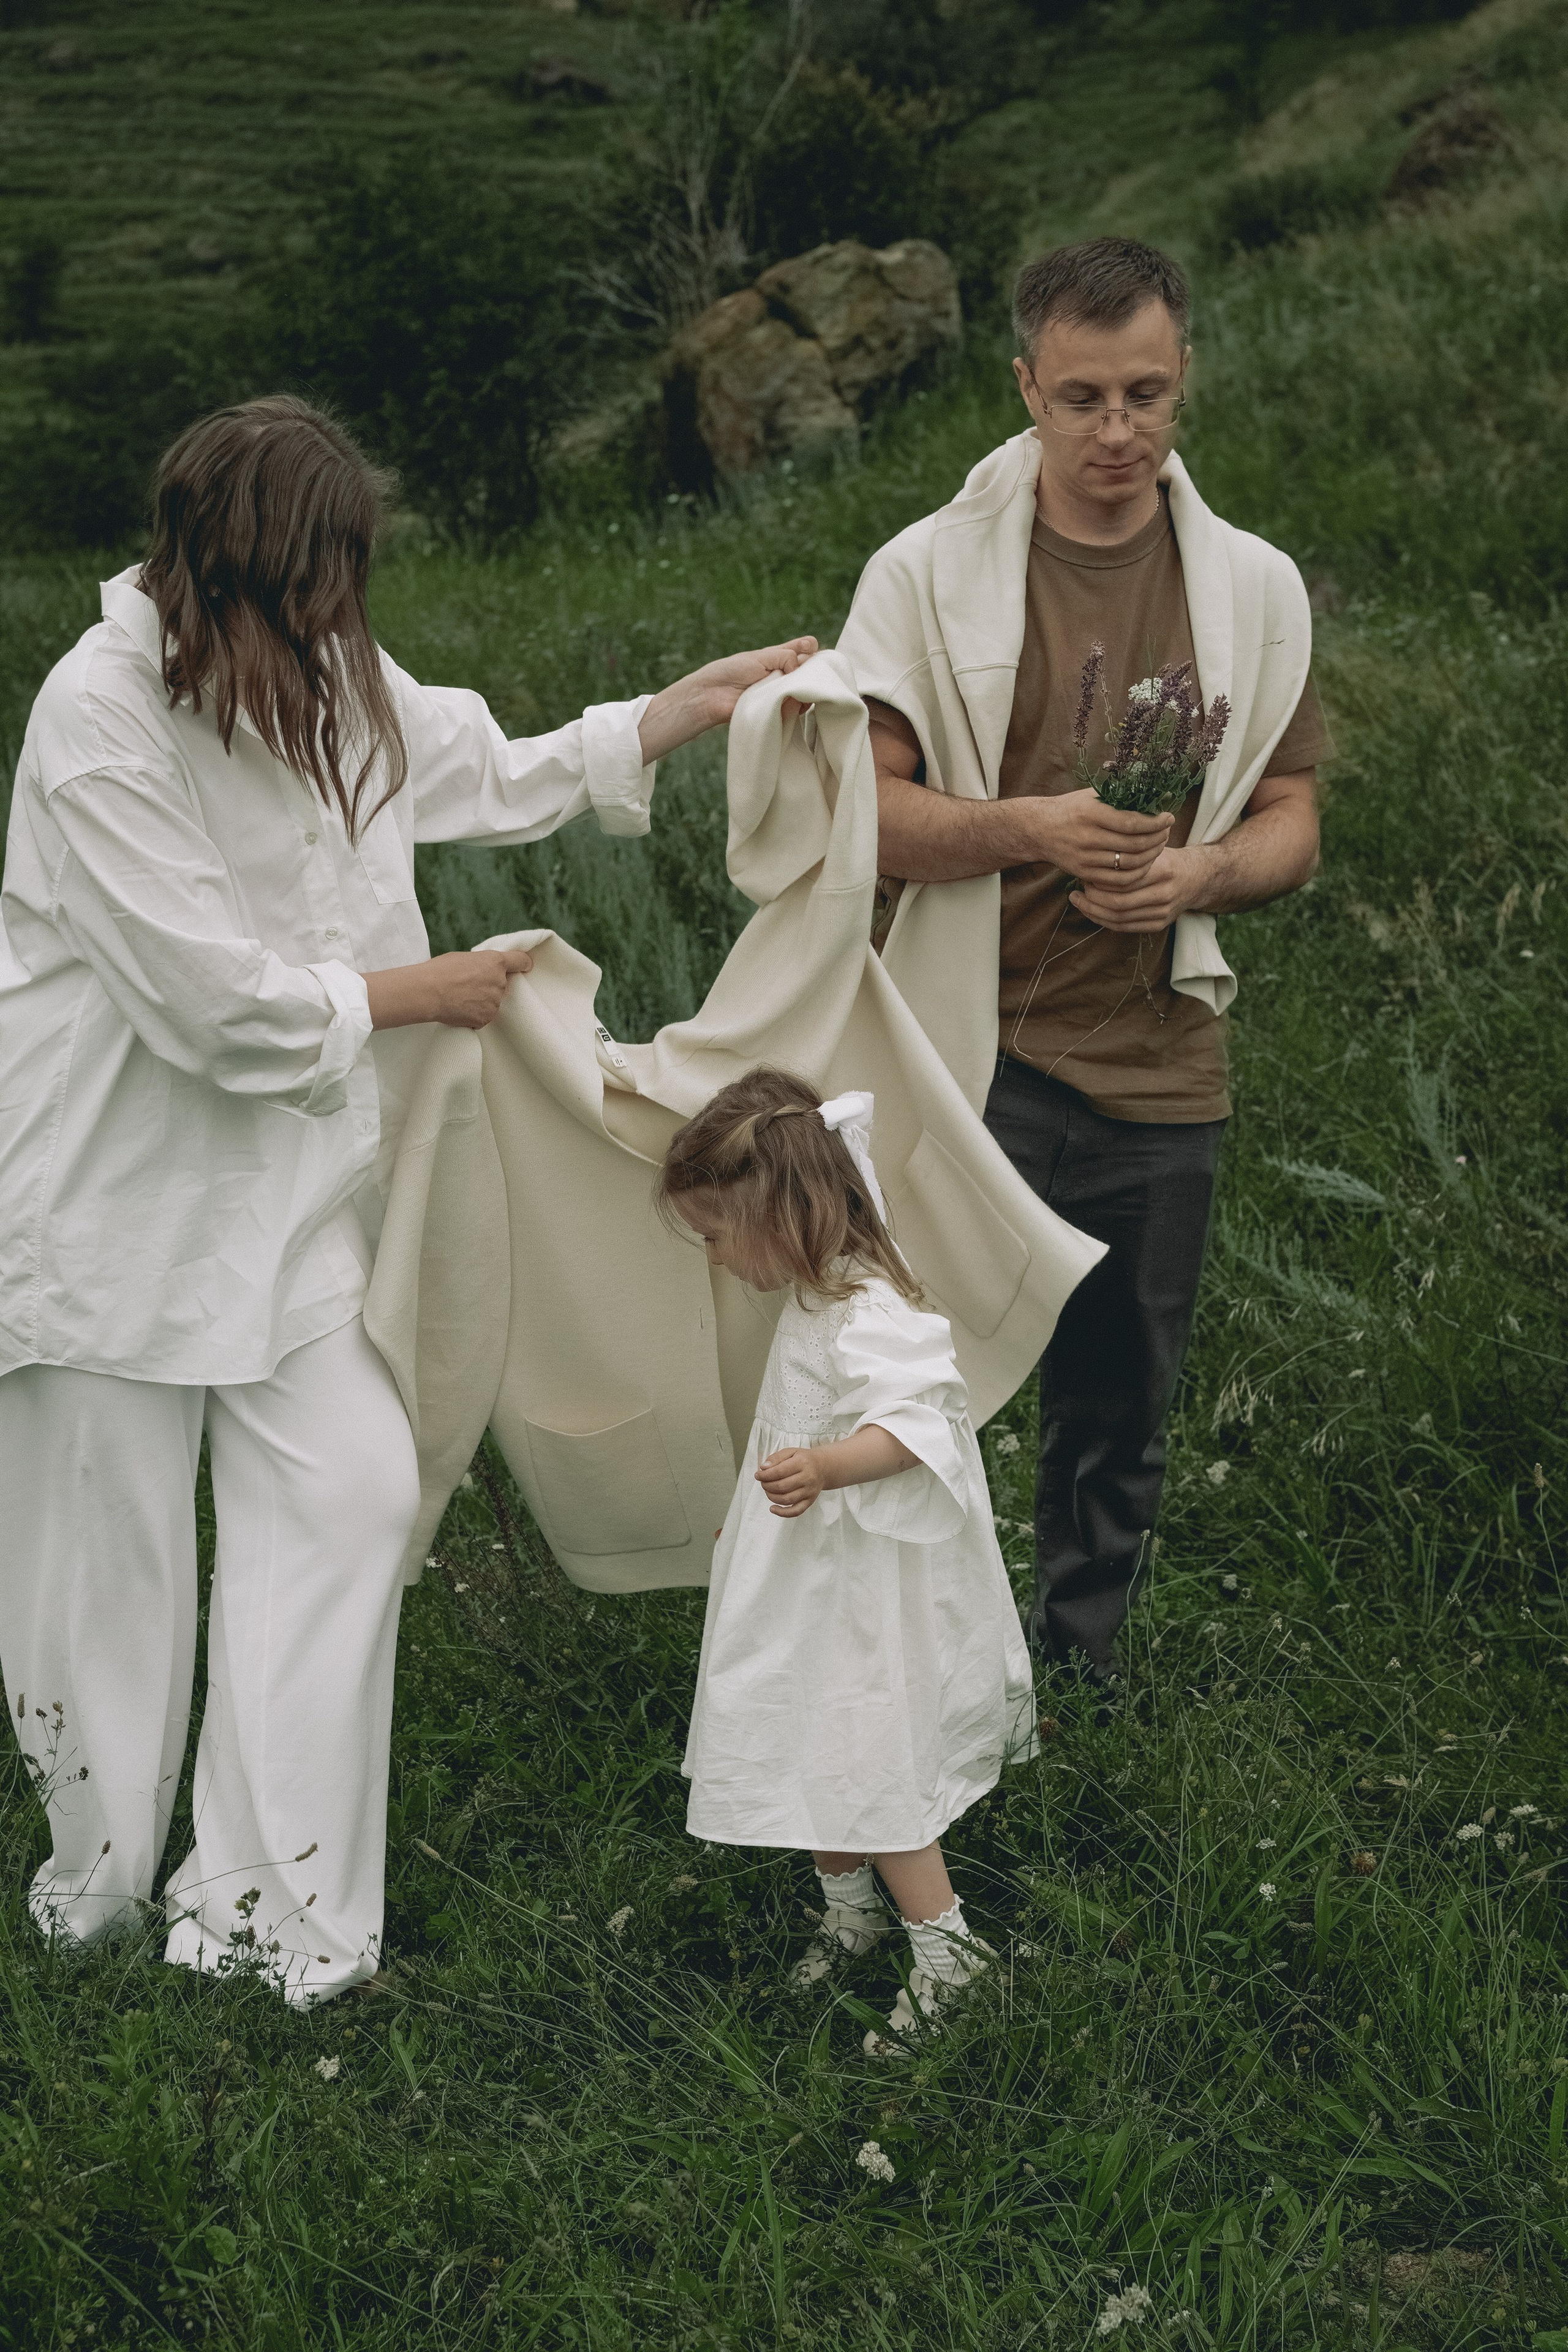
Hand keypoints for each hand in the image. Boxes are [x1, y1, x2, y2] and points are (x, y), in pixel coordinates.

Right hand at [364, 947, 533, 1031]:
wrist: (428, 992)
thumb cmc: (441, 970)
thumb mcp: (465, 958)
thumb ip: (482, 965)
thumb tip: (484, 972)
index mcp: (496, 962)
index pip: (520, 961)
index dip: (523, 963)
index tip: (526, 967)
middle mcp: (499, 982)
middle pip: (504, 984)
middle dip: (492, 985)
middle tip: (471, 985)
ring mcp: (494, 1002)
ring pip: (494, 1001)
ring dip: (483, 1001)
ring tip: (461, 997)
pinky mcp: (486, 1018)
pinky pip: (484, 1016)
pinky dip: (475, 1014)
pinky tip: (460, 1008)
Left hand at [638, 637, 818, 761]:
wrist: (712, 697)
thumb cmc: (731, 672)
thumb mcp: (760, 657)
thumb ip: (785, 656)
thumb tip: (803, 664)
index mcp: (776, 658)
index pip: (801, 650)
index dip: (808, 647)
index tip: (810, 646)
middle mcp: (781, 675)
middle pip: (807, 670)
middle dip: (811, 666)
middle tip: (807, 665)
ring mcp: (781, 694)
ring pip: (805, 689)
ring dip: (805, 685)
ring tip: (797, 683)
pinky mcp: (778, 712)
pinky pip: (796, 707)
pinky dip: (798, 702)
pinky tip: (795, 698)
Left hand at [755, 1446, 827, 1517]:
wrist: (823, 1467)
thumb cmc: (804, 1459)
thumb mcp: (791, 1452)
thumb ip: (776, 1458)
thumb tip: (763, 1468)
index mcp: (802, 1463)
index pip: (779, 1471)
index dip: (765, 1475)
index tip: (758, 1475)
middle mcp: (807, 1478)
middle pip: (781, 1486)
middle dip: (767, 1485)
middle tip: (762, 1482)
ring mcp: (809, 1491)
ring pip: (786, 1499)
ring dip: (771, 1497)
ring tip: (767, 1490)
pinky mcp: (810, 1501)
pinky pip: (796, 1511)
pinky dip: (782, 1513)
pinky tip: (773, 1508)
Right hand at [1026, 786, 1172, 882]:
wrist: (1039, 829)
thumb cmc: (1071, 808)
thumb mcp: (1092, 795)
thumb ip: (1121, 797)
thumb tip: (1159, 796)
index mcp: (1091, 813)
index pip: (1132, 822)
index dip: (1155, 822)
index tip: (1168, 817)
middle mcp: (1087, 836)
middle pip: (1134, 844)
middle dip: (1158, 838)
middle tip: (1167, 831)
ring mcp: (1085, 858)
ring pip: (1129, 864)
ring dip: (1151, 855)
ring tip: (1159, 845)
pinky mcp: (1084, 873)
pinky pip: (1118, 881)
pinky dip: (1137, 873)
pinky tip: (1145, 863)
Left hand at [1071, 844, 1206, 932]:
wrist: (1196, 877)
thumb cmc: (1166, 859)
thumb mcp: (1152, 848)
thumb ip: (1129, 852)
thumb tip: (1092, 854)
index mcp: (1162, 870)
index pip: (1122, 881)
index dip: (1098, 880)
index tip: (1084, 873)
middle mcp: (1164, 893)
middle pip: (1118, 903)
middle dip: (1092, 899)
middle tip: (1077, 890)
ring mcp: (1163, 912)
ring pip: (1119, 919)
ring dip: (1094, 912)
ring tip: (1079, 901)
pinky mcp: (1159, 924)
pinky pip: (1125, 928)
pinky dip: (1105, 921)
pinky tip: (1092, 912)